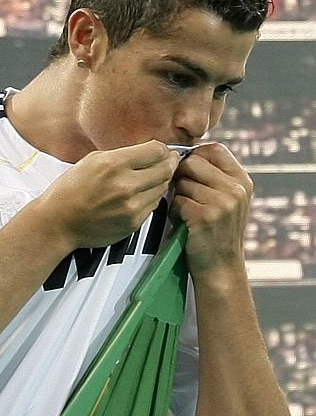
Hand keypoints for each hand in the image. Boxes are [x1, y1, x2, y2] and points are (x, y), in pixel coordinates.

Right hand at [41, 140, 178, 249]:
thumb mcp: (92, 161)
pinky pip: (153, 206)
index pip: (157, 151)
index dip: (161, 149)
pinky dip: (149, 199)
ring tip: (147, 180)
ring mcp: (132, 207)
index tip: (160, 151)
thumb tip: (148, 152)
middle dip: (168, 164)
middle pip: (166, 169)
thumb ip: (122, 155)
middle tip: (167, 162)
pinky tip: (137, 196)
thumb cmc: (70, 190)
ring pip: (162, 188)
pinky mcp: (134, 223)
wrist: (58, 222)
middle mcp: (126, 185)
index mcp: (114, 164)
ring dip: (158, 182)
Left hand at [169, 142, 252, 277]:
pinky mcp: (205, 216)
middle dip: (181, 177)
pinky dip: (174, 212)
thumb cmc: (216, 232)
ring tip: (186, 212)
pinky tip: (183, 223)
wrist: (220, 267)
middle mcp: (235, 189)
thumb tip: (183, 155)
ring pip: (182, 182)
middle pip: (193, 162)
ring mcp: (222, 202)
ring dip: (177, 196)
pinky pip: (177, 201)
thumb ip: (214, 177)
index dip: (196, 156)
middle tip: (184, 195)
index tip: (189, 172)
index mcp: (242, 181)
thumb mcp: (228, 201)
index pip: (214, 149)